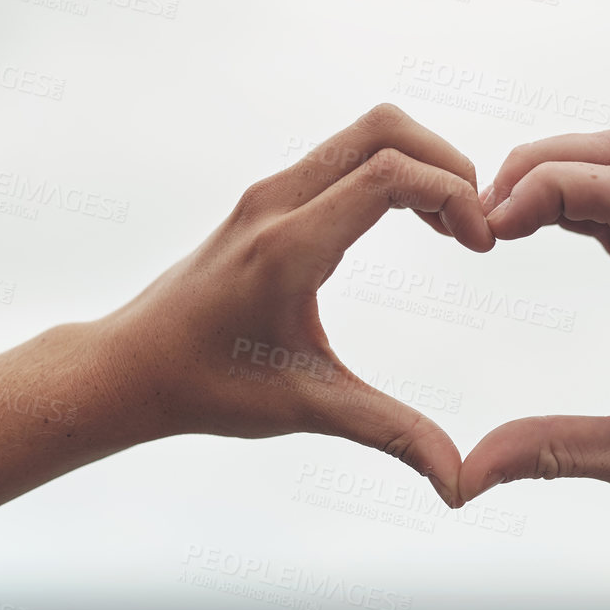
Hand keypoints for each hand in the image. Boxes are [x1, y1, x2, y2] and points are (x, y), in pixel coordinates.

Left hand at [97, 104, 490, 504]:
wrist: (130, 367)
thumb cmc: (207, 388)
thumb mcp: (306, 409)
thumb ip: (389, 432)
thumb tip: (457, 480)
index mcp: (288, 249)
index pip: (388, 174)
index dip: (452, 195)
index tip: (480, 247)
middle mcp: (276, 204)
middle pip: (382, 128)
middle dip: (446, 163)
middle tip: (473, 226)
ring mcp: (269, 195)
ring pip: (363, 134)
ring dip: (420, 164)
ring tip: (450, 228)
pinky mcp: (267, 199)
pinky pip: (343, 155)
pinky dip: (391, 171)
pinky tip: (409, 224)